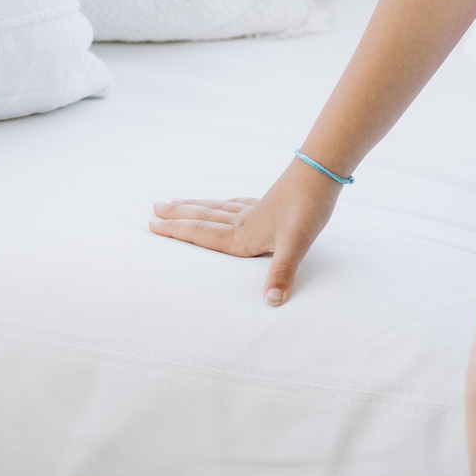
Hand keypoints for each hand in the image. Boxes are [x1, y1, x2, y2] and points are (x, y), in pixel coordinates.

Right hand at [148, 161, 343, 305]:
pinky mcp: (269, 201)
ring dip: (195, 207)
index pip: (202, 234)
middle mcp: (244, 222)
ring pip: (218, 208)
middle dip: (178, 215)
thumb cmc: (308, 209)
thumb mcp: (296, 244)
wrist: (323, 174)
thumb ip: (282, 272)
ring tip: (175, 201)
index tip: (151, 224)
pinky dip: (222, 203)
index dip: (176, 231)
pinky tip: (224, 203)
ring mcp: (256, 209)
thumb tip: (272, 302)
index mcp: (243, 236)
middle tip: (153, 208)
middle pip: (204, 218)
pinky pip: (236, 203)